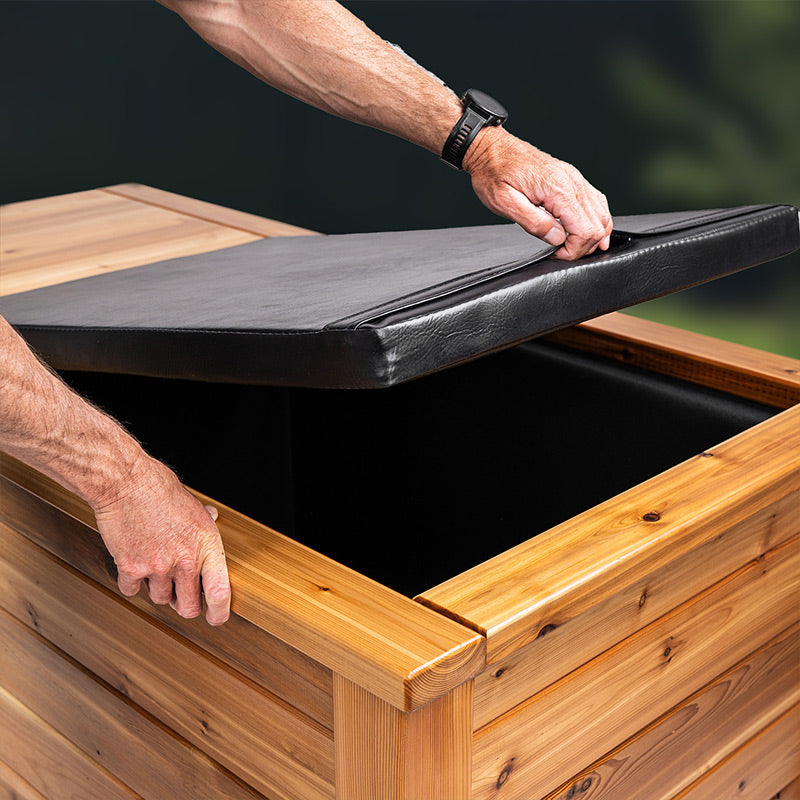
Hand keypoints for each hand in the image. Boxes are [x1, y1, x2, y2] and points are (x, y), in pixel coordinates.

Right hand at [93, 455, 230, 625]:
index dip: (219, 612)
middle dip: (184, 604)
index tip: (216, 618)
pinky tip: (133, 563)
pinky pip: (132, 590)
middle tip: (180, 595)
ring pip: (160, 599)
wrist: (126, 483)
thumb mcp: (194, 505)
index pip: (219, 591)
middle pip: (188, 606)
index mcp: (206, 545)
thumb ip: (204, 520)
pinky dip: (131, 582)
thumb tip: (214, 517)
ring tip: (154, 565)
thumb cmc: (160, 489)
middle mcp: (185, 560)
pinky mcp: (131, 568)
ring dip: (157, 588)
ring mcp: (158, 566)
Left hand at [463, 127, 612, 260]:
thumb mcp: (505, 203)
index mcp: (558, 189)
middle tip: (561, 253)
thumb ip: (533, 223)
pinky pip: (596, 202)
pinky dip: (595, 221)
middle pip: (597, 225)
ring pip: (602, 214)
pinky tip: (587, 231)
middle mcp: (572, 182)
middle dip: (583, 246)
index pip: (585, 230)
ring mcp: (575, 179)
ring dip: (592, 236)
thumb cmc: (494, 173)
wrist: (492, 149)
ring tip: (573, 247)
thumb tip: (556, 239)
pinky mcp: (572, 179)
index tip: (556, 254)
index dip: (573, 250)